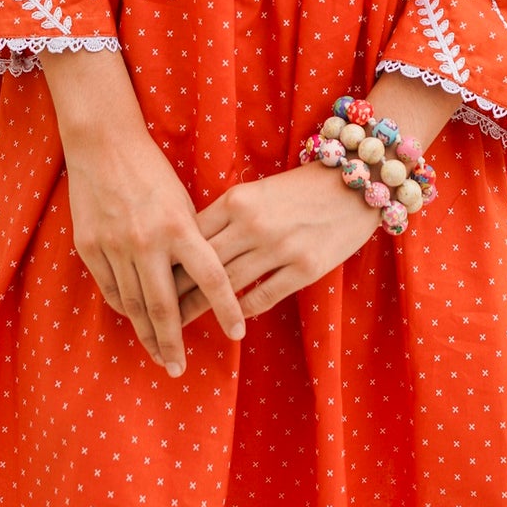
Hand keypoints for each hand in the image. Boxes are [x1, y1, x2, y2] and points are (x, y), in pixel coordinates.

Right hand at [66, 128, 248, 373]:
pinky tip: (134, 320)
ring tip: (159, 355)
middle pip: (164, 306)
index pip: (212, 278)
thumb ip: (191, 241)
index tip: (237, 333)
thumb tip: (202, 282)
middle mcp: (148, 241)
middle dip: (173, 343)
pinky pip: (110, 289)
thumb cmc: (152, 170)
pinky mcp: (90, 247)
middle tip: (179, 368)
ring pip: (134, 305)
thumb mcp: (182, 201)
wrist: (104, 144)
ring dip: (147, 334)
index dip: (227, 308)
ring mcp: (115, 246)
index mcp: (180, 227)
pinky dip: (124, 308)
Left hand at [171, 161, 381, 328]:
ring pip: (227, 286)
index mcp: (237, 200)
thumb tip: (190, 246)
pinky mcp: (305, 268)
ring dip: (201, 308)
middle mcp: (253, 224)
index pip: (191, 236)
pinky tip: (231, 319)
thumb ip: (226, 216)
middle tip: (154, 312)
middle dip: (175, 291)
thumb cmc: (300, 188)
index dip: (168, 261)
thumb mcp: (257, 191)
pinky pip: (263, 297)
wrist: (356, 182)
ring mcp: (280, 247)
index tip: (149, 279)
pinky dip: (243, 310)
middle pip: (202, 265)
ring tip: (180, 324)